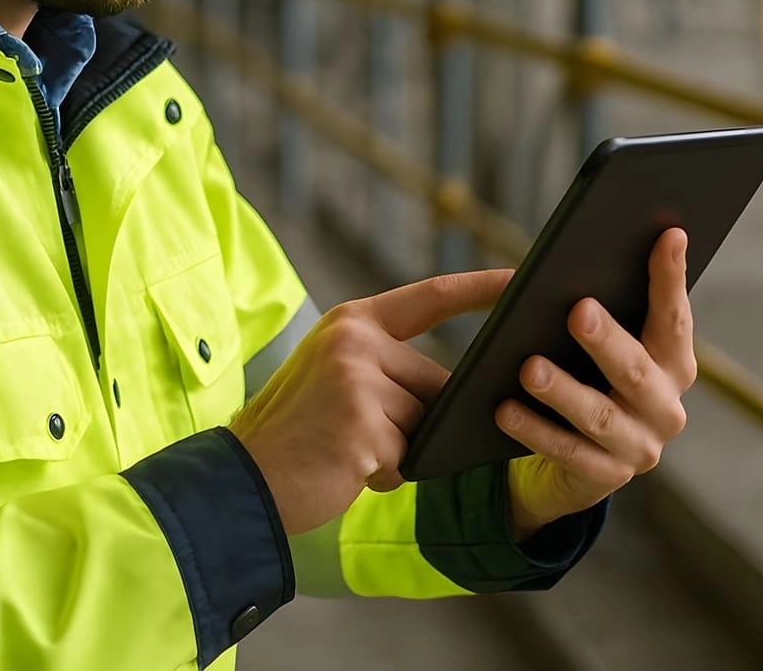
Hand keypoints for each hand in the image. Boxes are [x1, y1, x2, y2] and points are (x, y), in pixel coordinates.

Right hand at [229, 268, 512, 535]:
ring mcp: (359, 379)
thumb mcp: (337, 379)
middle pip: (434, 382)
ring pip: (425, 422)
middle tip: (354, 436)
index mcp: (352, 322)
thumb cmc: (296, 436)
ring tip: (347, 451)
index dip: (480, 287)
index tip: (521, 279)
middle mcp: (356, 340)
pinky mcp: (364, 424)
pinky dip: (386, 474)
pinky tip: (346, 469)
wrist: (242, 482)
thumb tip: (457, 387)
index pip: (432, 296)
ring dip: (398, 450)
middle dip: (413, 422)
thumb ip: (387, 367)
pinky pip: (409, 456)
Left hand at [498, 228, 696, 539]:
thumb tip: (584, 251)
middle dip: (607, 340)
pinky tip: (505, 409)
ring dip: (563, 390)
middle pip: (636, 371)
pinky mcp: (607, 478)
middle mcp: (667, 408)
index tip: (667, 234)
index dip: (671, 277)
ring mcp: (641, 447)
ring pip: (599, 416)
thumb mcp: (605, 345)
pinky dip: (534, 430)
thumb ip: (608, 309)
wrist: (583, 461)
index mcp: (674, 364)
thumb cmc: (593, 379)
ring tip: (528, 367)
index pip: (674, 317)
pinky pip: (567, 453)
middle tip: (578, 310)